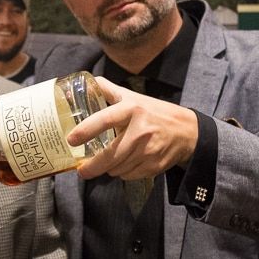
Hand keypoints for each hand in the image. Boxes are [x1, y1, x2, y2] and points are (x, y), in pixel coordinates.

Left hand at [66, 76, 198, 179]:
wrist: (187, 131)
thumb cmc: (155, 112)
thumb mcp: (134, 97)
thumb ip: (109, 91)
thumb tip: (88, 82)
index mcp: (132, 109)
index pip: (105, 119)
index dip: (86, 130)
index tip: (71, 139)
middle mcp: (140, 130)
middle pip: (110, 156)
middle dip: (92, 167)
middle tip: (82, 170)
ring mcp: (148, 150)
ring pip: (117, 168)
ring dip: (109, 168)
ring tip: (109, 162)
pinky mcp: (154, 165)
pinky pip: (129, 176)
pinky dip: (123, 173)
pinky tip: (125, 164)